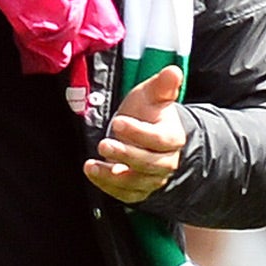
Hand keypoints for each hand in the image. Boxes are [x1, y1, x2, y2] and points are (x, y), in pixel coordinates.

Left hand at [85, 65, 186, 205]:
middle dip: (126, 154)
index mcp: (173, 137)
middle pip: (150, 164)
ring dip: (113, 175)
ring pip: (137, 182)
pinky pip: (126, 194)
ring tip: (91, 165)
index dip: (140, 133)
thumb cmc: (146, 112)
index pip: (161, 140)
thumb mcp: (152, 95)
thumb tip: (173, 71)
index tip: (118, 122)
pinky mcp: (138, 190)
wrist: (142, 132)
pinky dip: (108, 187)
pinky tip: (92, 173)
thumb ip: (162, 86)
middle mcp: (166, 161)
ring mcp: (152, 178)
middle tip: (104, 144)